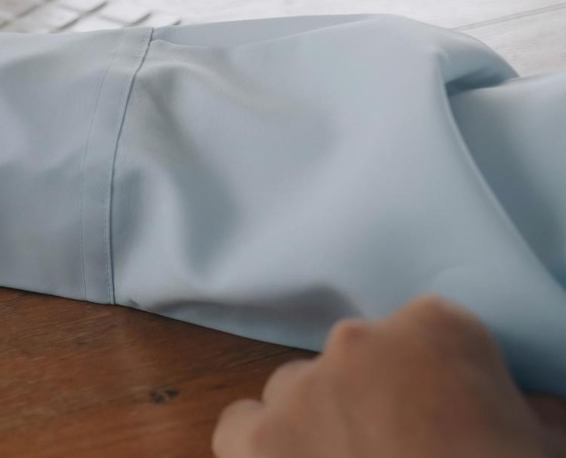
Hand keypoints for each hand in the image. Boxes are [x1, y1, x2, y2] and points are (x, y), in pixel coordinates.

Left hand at [214, 295, 565, 457]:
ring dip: (318, 421)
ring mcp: (301, 388)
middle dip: (373, 398)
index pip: (428, 331)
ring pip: (297, 391)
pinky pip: (240, 426)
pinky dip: (260, 445)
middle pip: (356, 360)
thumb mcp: (546, 440)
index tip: (451, 414)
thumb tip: (528, 412)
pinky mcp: (257, 438)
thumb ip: (523, 409)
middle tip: (400, 447)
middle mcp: (359, 343)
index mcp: (436, 330)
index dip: (438, 378)